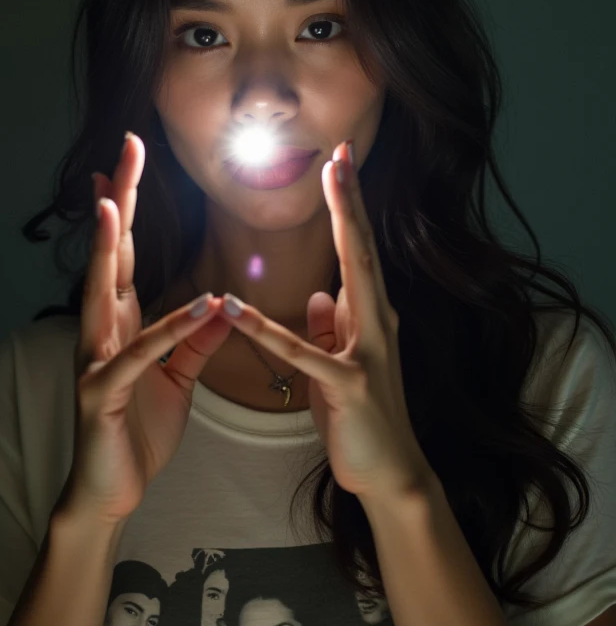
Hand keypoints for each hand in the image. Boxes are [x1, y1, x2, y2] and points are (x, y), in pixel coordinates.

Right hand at [63, 132, 231, 524]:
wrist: (112, 489)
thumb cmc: (139, 429)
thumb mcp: (176, 378)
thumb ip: (195, 341)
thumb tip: (222, 304)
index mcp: (123, 324)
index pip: (127, 255)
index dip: (130, 208)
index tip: (132, 162)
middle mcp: (104, 332)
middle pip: (112, 257)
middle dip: (118, 203)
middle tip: (122, 152)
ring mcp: (97, 360)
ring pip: (104, 296)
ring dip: (111, 251)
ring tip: (115, 207)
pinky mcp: (102, 394)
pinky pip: (141, 356)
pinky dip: (168, 331)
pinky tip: (195, 307)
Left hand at [218, 140, 434, 502]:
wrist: (390, 472)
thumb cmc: (362, 417)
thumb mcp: (342, 364)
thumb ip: (335, 327)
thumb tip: (324, 296)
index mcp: (371, 318)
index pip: (356, 252)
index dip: (347, 206)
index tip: (339, 162)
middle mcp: (377, 325)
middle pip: (361, 251)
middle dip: (350, 200)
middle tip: (342, 153)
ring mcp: (367, 354)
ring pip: (351, 281)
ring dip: (338, 232)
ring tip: (323, 191)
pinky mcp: (348, 386)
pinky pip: (301, 352)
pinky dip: (265, 329)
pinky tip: (234, 307)